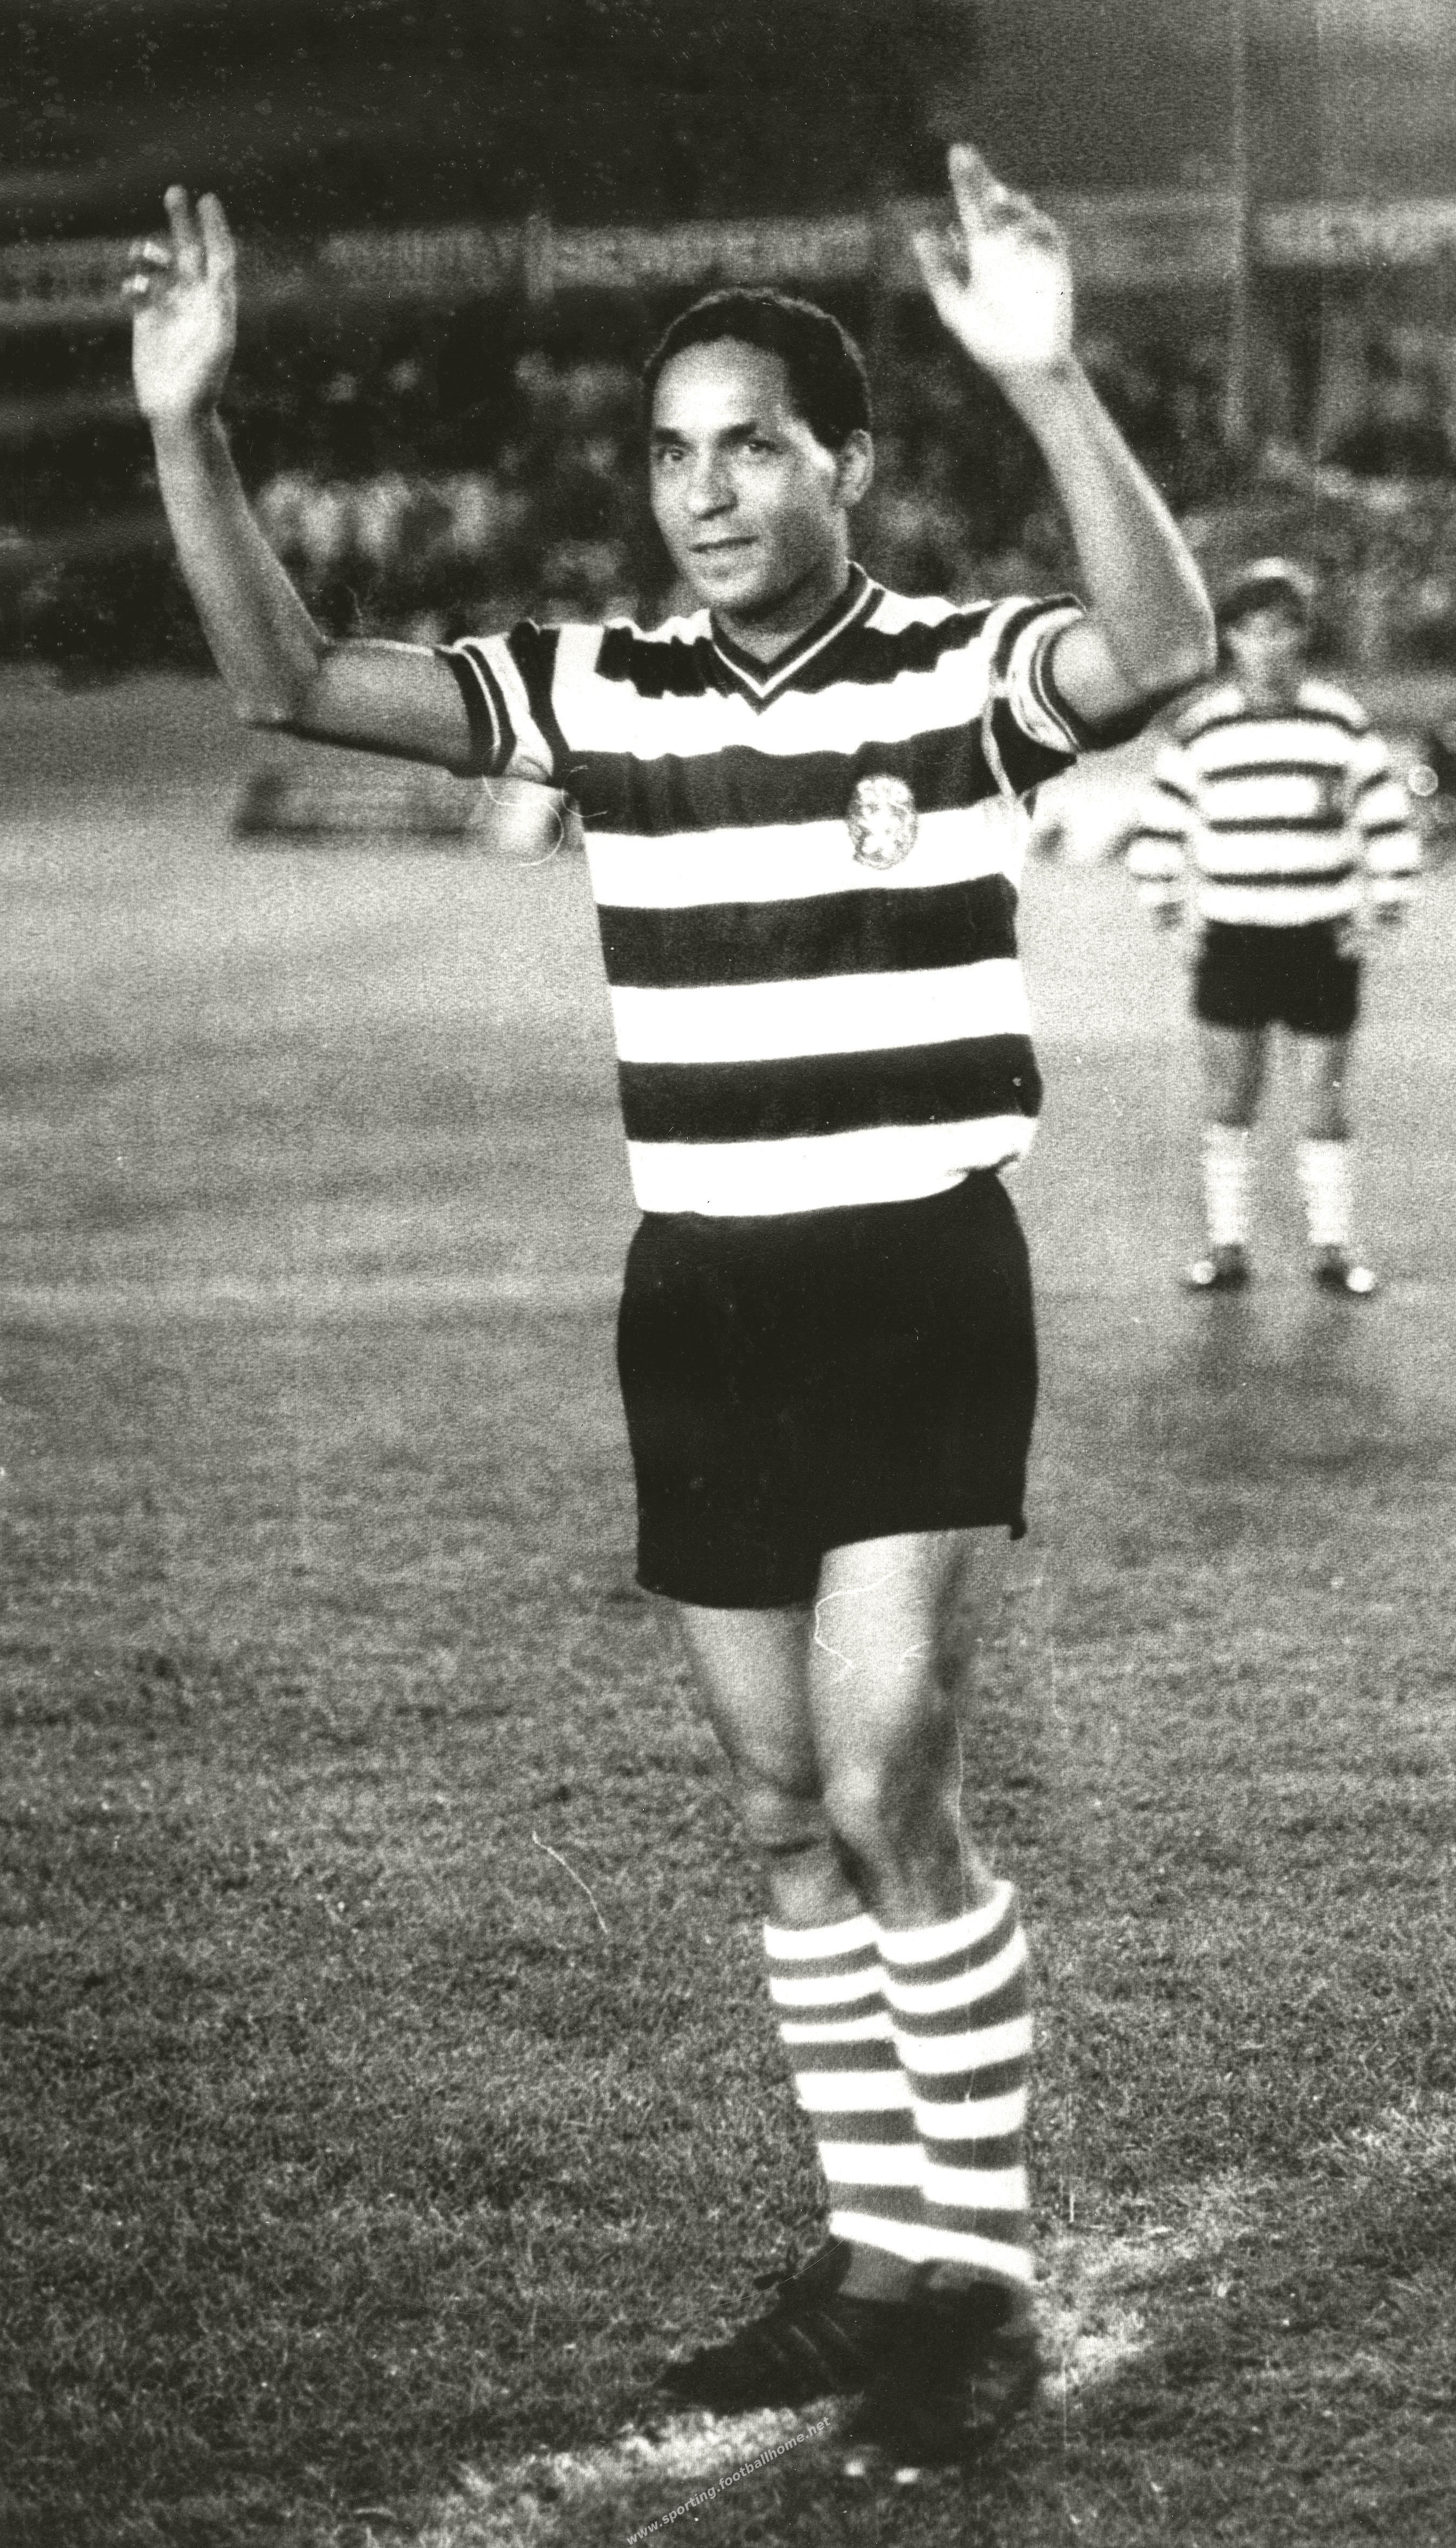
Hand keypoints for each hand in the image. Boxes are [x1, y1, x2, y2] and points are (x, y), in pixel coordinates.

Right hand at [126, 188, 236, 427]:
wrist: (178, 411)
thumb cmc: (204, 382)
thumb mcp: (219, 342)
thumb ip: (221, 304)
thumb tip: (224, 269)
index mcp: (218, 303)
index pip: (219, 256)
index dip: (215, 227)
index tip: (207, 199)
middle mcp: (196, 301)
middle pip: (190, 250)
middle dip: (182, 221)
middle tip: (174, 190)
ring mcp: (170, 308)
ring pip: (160, 266)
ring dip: (151, 252)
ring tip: (145, 255)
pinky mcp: (146, 320)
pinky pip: (138, 288)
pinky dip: (134, 281)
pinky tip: (133, 290)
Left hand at [913, 145, 1073, 380]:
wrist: (1025, 365)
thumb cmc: (988, 342)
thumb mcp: (954, 306)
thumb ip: (938, 271)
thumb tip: (920, 233)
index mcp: (980, 254)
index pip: (970, 209)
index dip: (964, 181)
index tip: (955, 154)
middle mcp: (1005, 246)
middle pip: (993, 201)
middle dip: (979, 176)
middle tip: (961, 153)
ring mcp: (1030, 252)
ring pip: (1020, 210)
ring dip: (1005, 202)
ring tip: (990, 202)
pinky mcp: (1054, 261)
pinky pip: (1046, 231)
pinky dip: (1030, 226)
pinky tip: (1010, 238)